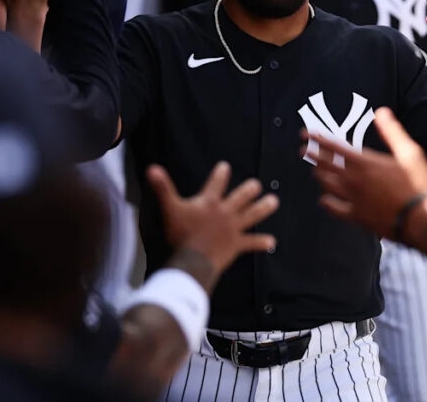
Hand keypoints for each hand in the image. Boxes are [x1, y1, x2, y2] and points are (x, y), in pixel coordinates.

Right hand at [147, 162, 277, 287]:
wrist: (193, 261)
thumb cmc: (179, 234)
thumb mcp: (169, 209)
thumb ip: (163, 188)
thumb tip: (152, 168)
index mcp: (209, 203)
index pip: (216, 183)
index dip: (220, 174)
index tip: (225, 166)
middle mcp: (225, 213)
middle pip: (241, 197)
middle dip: (249, 190)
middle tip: (256, 185)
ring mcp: (232, 229)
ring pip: (252, 215)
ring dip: (263, 208)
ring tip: (274, 201)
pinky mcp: (236, 245)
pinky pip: (251, 243)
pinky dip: (261, 242)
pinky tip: (272, 242)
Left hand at [308, 107, 426, 238]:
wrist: (423, 220)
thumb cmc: (420, 185)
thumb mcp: (409, 153)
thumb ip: (392, 132)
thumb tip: (381, 112)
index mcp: (365, 162)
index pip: (334, 147)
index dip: (318, 139)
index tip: (305, 134)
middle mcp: (354, 180)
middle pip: (326, 165)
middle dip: (313, 155)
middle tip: (302, 150)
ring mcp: (353, 199)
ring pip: (328, 185)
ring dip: (320, 175)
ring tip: (315, 170)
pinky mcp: (357, 217)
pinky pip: (334, 208)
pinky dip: (327, 202)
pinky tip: (323, 200)